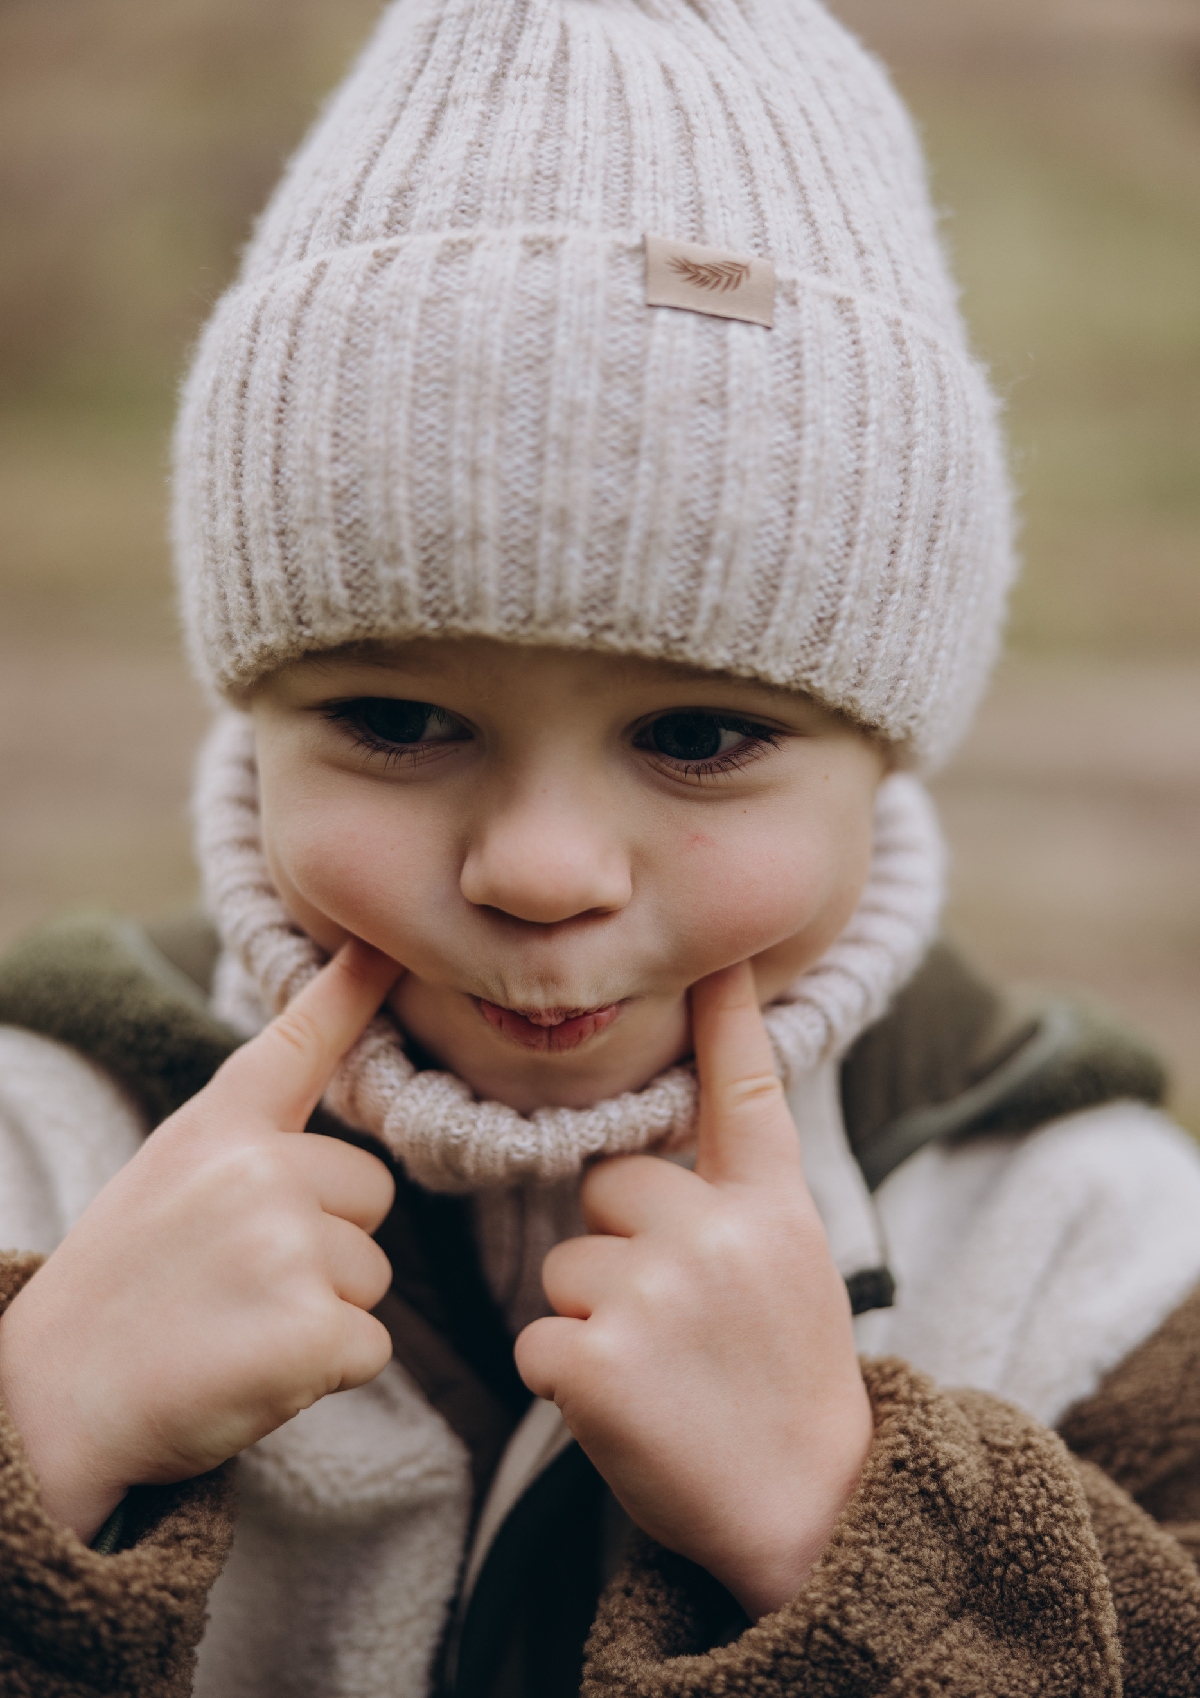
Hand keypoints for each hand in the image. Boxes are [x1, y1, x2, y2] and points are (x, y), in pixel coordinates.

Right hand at [0, 940, 399, 1541]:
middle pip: (371, 1193)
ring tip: (234, 1329)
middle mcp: (260, 1169)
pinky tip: (250, 1373)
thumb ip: (243, 1151)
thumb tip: (335, 1151)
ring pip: (373, 1275)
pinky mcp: (310, 1328)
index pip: (300, 1042)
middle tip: (239, 1284)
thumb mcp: (164, 1183)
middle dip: (330, 1243)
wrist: (46, 1407)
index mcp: (218, 1128)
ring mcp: (287, 1245)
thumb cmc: (116, 1297)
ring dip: (324, 1311)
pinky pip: (368, 1347)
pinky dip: (324, 1373)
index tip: (389, 942)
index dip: (353, 987)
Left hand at [514, 962, 872, 1620]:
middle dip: (621, 1244)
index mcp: (774, 1211)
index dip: (727, 1016)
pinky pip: (538, 1338)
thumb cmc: (788, 1388)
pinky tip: (627, 1412)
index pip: (744, 1092)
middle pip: (608, 1187)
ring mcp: (656, 1297)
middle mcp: (717, 1236)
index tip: (719, 952)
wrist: (812, 1514)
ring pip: (566, 1266)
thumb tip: (649, 1155)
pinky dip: (565, 1379)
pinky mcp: (596, 1364)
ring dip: (593, 1318)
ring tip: (662, 1374)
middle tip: (678, 1324)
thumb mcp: (794, 1272)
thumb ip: (738, 1203)